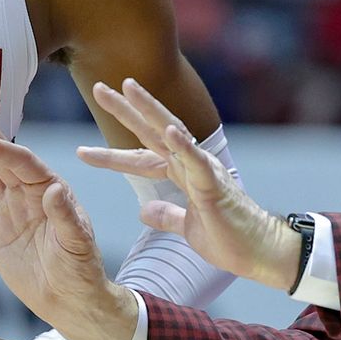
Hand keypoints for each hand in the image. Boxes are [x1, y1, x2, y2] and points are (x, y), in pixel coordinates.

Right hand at [0, 99, 137, 339]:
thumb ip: (66, 217)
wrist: (70, 301)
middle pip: (3, 158)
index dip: (5, 152)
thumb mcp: (78, 244)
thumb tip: (56, 189)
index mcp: (51, 191)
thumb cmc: (81, 270)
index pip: (25, 165)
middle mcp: (29, 195)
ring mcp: (10, 211)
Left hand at [78, 79, 301, 290]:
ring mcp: (202, 170)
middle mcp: (190, 165)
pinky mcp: (214, 184)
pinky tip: (167, 127)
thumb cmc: (228, 238)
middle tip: (99, 88)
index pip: (140, 158)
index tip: (82, 150)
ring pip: (172, 132)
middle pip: (151, 131)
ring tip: (129, 87)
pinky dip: (182, 143)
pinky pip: (196, 160)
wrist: (258, 252)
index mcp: (181, 175)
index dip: (111, 154)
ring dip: (150, 109)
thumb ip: (167, 215)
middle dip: (126, 110)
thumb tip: (144, 210)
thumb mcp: (186, 228)